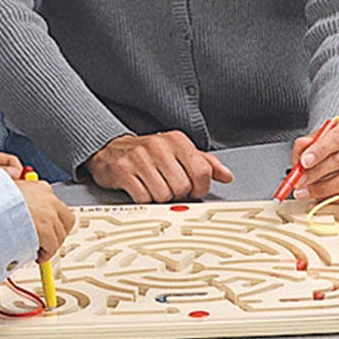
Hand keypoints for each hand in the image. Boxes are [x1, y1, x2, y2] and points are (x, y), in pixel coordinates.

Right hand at [19, 179, 76, 260]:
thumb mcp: (7, 190)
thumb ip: (18, 195)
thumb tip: (21, 202)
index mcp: (39, 187)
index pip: (56, 204)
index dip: (52, 220)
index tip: (46, 229)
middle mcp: (48, 198)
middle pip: (65, 219)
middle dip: (57, 233)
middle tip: (46, 242)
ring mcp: (48, 213)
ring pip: (60, 234)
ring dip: (50, 245)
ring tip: (38, 249)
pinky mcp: (45, 228)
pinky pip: (53, 245)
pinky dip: (47, 253)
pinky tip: (38, 255)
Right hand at [88, 130, 232, 201]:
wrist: (111, 150)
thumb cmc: (150, 154)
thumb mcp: (179, 153)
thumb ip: (205, 163)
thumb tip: (226, 176)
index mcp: (177, 140)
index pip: (202, 172)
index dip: (200, 188)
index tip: (193, 189)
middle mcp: (158, 146)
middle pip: (183, 187)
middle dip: (178, 194)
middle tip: (169, 187)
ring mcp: (139, 158)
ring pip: (164, 195)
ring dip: (160, 197)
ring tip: (154, 186)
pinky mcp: (123, 171)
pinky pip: (143, 198)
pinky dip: (144, 198)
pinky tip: (140, 188)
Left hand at [285, 116, 338, 205]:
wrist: (328, 158)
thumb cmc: (321, 148)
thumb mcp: (308, 142)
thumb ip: (302, 145)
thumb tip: (303, 145)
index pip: (336, 138)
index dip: (319, 151)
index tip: (304, 161)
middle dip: (316, 172)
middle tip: (299, 180)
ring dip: (322, 189)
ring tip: (304, 191)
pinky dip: (330, 199)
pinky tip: (316, 198)